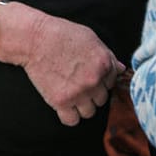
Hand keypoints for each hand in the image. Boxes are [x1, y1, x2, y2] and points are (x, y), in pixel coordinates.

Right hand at [4, 10, 123, 126]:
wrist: (34, 39)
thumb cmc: (61, 34)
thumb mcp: (90, 38)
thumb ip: (107, 55)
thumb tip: (121, 69)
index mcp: (103, 64)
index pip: (112, 83)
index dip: (100, 79)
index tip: (88, 75)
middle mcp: (94, 80)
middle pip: (102, 99)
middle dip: (92, 93)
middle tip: (77, 82)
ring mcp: (78, 92)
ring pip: (89, 112)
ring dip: (82, 105)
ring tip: (71, 93)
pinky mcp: (61, 101)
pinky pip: (72, 121)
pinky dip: (68, 116)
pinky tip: (64, 106)